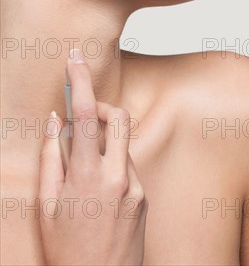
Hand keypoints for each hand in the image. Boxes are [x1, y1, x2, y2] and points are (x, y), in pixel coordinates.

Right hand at [38, 50, 147, 265]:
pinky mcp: (145, 197)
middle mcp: (118, 176)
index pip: (86, 115)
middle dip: (102, 107)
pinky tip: (99, 192)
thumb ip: (50, 158)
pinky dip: (112, 165)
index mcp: (88, 177)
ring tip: (85, 170)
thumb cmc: (66, 250)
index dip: (80, 81)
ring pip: (124, 144)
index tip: (75, 59)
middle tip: (85, 115)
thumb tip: (53, 120)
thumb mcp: (45, 206)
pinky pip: (129, 166)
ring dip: (104, 143)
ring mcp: (135, 186)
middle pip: (120, 117)